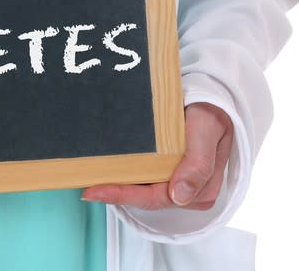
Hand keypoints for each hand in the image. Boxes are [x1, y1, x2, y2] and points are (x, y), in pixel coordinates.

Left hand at [81, 102, 233, 209]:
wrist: (212, 100)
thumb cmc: (212, 114)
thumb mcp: (207, 131)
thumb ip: (198, 163)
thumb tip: (181, 195)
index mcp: (200, 191)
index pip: (155, 198)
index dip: (124, 196)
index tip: (96, 191)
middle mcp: (186, 192)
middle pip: (144, 198)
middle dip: (114, 193)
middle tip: (86, 188)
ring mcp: (174, 182)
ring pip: (140, 190)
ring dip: (115, 186)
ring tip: (88, 180)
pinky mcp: (165, 171)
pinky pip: (140, 178)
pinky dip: (122, 175)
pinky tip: (105, 170)